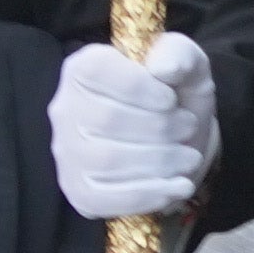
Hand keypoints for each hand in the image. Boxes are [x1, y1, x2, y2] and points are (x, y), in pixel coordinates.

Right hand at [52, 34, 215, 221]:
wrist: (180, 141)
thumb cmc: (175, 96)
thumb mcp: (187, 65)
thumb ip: (179, 54)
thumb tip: (164, 68)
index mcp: (83, 68)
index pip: (96, 72)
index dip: (138, 88)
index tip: (170, 99)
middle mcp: (65, 109)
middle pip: (105, 120)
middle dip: (158, 127)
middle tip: (187, 128)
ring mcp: (68, 153)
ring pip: (107, 160)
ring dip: (159, 161)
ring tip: (188, 156)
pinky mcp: (79, 191)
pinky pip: (106, 198)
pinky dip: (149, 194)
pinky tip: (178, 186)